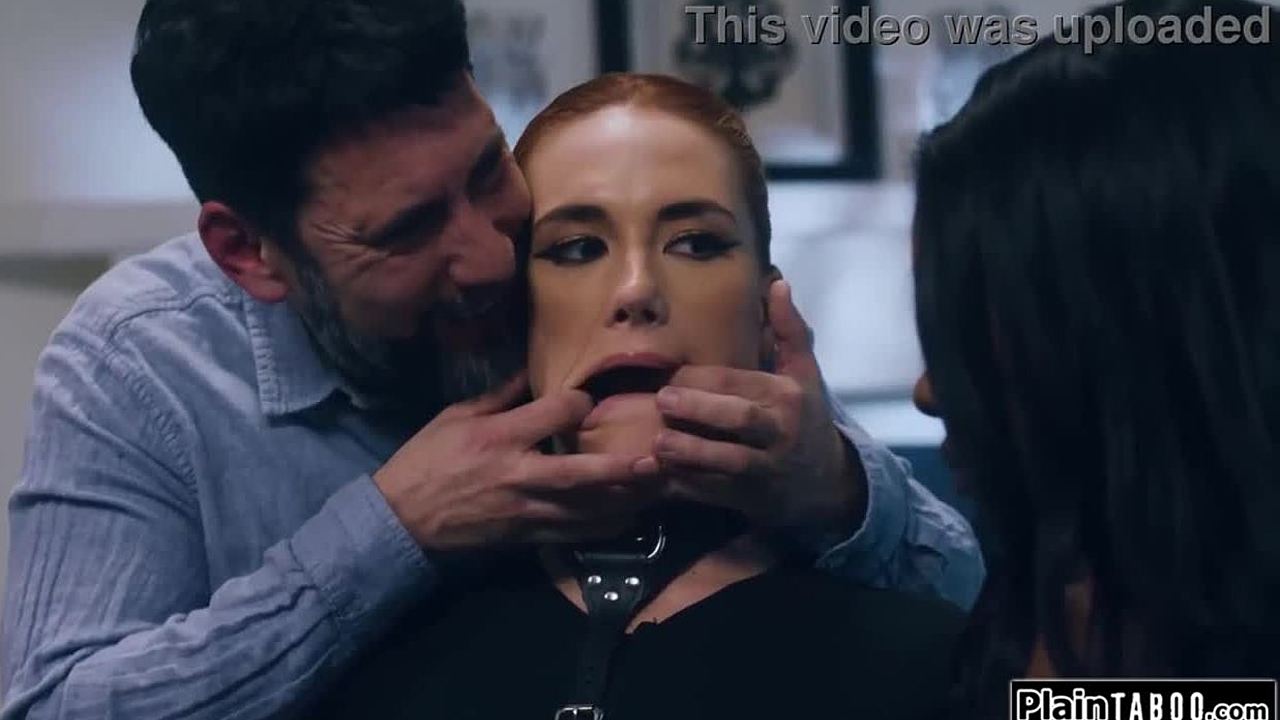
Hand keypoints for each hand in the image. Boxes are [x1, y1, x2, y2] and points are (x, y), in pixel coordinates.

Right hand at [373, 371, 661, 550]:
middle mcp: (518, 474)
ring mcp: (524, 510)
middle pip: (579, 472)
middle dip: (619, 468)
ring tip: (657, 488)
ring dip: (622, 500)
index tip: (588, 400)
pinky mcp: (525, 536)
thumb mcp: (457, 415)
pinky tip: (628, 519)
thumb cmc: (427, 458)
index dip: (579, 403)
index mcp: (501, 437)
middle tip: (654, 460)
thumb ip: (501, 395)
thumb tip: (534, 368)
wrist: (402, 517)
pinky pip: (572, 534)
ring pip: (584, 509)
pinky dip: (602, 528)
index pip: (555, 415)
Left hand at [650, 280, 866, 532]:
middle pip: (739, 420)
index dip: (703, 381)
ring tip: (657, 444)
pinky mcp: (749, 499)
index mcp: (787, 397)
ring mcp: (764, 470)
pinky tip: (658, 477)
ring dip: (690, 455)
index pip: (741, 384)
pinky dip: (686, 488)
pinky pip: (714, 494)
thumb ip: (788, 330)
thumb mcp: (805, 374)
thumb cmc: (804, 417)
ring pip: (726, 463)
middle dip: (698, 411)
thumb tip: (778, 282)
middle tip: (661, 402)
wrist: (824, 483)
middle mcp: (778, 433)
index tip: (670, 378)